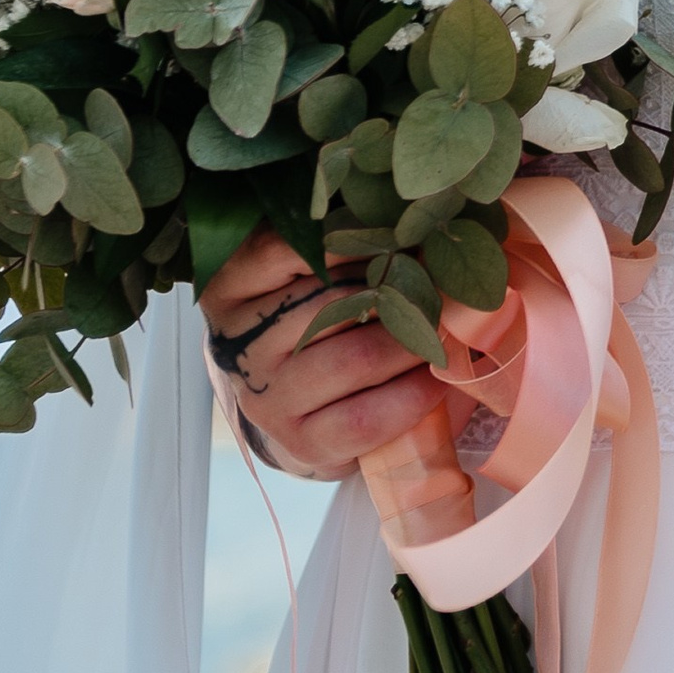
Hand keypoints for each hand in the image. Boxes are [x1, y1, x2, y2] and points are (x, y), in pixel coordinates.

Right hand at [199, 233, 439, 479]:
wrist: (308, 403)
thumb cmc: (318, 317)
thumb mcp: (314, 271)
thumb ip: (345, 246)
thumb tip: (415, 231)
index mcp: (232, 287)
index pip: (284, 250)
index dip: (352, 242)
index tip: (398, 239)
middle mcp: (237, 344)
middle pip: (333, 305)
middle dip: (399, 294)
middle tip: (440, 288)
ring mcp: (264, 397)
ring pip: (356, 358)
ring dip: (413, 343)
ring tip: (441, 330)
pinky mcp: (297, 442)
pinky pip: (366, 419)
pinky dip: (412, 396)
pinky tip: (435, 380)